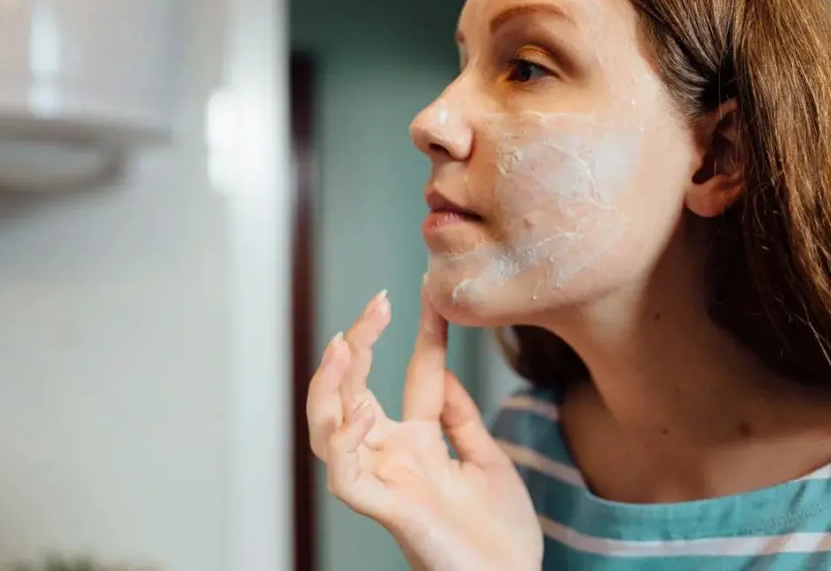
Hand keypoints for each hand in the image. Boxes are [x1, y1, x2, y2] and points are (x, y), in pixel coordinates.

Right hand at [307, 284, 542, 570]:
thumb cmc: (501, 534)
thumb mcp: (486, 459)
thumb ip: (460, 417)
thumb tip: (444, 369)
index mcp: (420, 443)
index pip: (414, 377)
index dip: (423, 336)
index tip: (432, 296)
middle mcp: (394, 458)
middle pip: (355, 392)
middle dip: (358, 346)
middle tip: (376, 304)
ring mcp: (387, 482)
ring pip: (328, 431)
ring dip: (330, 388)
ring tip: (347, 346)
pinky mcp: (388, 512)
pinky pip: (346, 477)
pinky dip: (345, 444)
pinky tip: (364, 414)